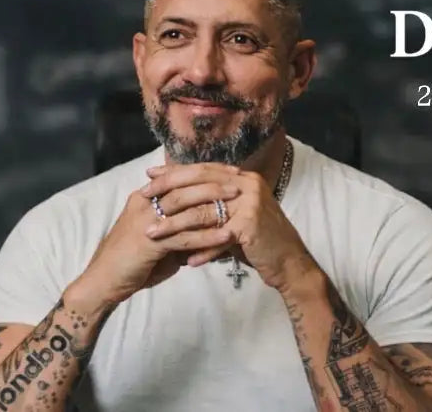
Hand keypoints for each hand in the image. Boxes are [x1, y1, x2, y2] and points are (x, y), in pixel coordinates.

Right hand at [70, 188, 238, 308]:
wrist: (103, 282)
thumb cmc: (132, 262)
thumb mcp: (159, 240)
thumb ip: (180, 230)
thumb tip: (208, 230)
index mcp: (145, 197)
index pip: (178, 176)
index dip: (205, 172)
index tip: (230, 171)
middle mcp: (144, 203)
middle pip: (183, 184)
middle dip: (213, 181)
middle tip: (239, 181)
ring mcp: (145, 221)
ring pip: (184, 205)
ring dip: (213, 203)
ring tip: (238, 203)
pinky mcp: (149, 243)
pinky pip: (183, 236)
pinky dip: (207, 235)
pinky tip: (227, 236)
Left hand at [141, 163, 316, 291]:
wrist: (289, 262)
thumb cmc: (258, 240)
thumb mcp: (234, 215)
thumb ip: (212, 204)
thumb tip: (178, 195)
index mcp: (241, 177)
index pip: (202, 169)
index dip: (175, 171)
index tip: (149, 175)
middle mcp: (247, 183)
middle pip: (199, 182)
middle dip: (168, 190)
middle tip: (142, 197)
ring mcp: (251, 203)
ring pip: (203, 212)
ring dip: (175, 225)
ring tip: (152, 235)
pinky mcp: (251, 225)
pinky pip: (217, 238)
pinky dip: (200, 250)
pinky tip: (185, 262)